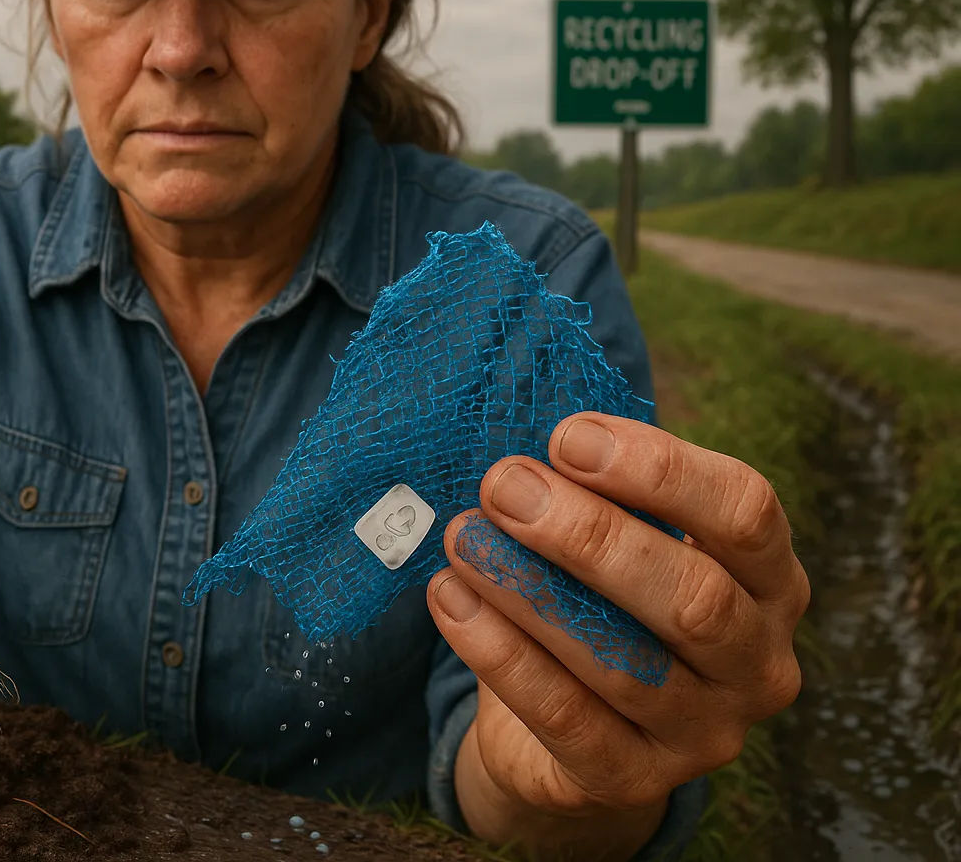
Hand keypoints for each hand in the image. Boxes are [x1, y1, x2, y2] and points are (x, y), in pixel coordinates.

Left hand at [426, 413, 807, 855]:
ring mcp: (705, 733)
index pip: (745, 512)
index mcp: (769, 580)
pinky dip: (499, 653)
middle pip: (692, 596)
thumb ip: (595, 494)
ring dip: (529, 591)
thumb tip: (522, 443)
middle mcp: (759, 662)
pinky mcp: (634, 782)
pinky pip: (564, 717)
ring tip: (463, 538)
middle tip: (502, 485)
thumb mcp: (618, 543)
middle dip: (589, 535)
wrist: (567, 733)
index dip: (659, 469)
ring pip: (623, 661)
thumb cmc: (599, 603)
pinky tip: (449, 598)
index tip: (567, 437)